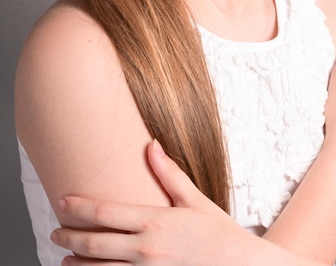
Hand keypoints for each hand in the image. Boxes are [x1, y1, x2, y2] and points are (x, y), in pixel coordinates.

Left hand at [51, 140, 262, 265]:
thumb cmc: (218, 232)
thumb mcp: (194, 198)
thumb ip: (169, 173)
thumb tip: (151, 145)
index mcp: (155, 221)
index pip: (106, 212)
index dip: (81, 206)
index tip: (63, 202)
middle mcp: (146, 248)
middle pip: (95, 243)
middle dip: (70, 238)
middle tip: (55, 233)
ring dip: (78, 265)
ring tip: (64, 260)